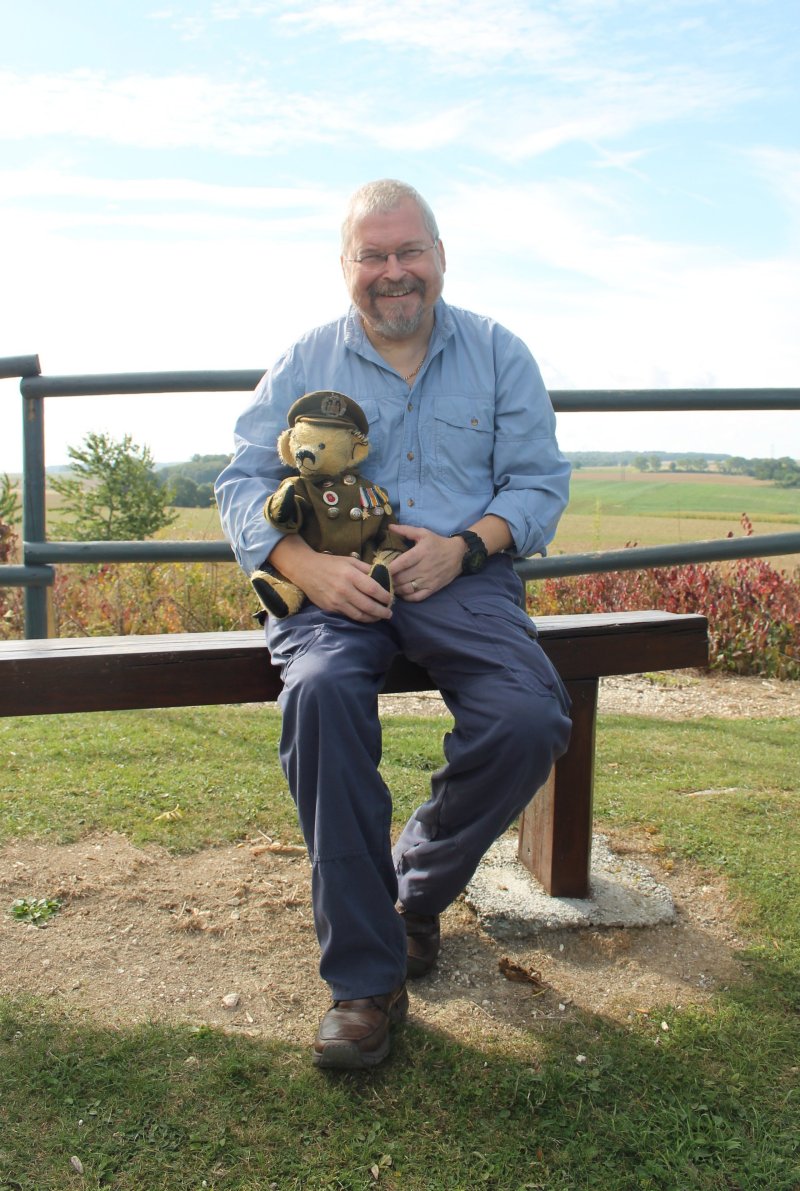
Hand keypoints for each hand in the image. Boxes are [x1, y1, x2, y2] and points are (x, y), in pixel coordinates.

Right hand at [270, 537, 393, 621]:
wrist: (305, 569)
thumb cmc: (329, 563)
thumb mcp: (349, 560)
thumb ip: (366, 568)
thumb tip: (382, 576)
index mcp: (350, 575)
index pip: (373, 589)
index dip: (384, 596)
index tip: (390, 599)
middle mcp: (344, 590)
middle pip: (368, 605)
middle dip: (382, 611)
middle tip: (389, 613)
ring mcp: (336, 601)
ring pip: (359, 615)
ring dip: (373, 618)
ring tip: (380, 617)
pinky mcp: (330, 608)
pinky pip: (349, 615)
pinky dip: (360, 617)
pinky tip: (366, 616)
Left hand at [387, 524, 464, 600]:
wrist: (459, 554)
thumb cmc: (438, 543)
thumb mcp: (423, 533)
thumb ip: (405, 530)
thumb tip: (389, 526)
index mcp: (421, 553)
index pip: (401, 563)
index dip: (388, 568)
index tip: (380, 568)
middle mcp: (424, 568)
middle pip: (401, 578)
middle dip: (389, 579)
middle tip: (382, 578)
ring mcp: (429, 580)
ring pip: (407, 589)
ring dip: (395, 589)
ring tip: (390, 584)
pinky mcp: (433, 588)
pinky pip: (416, 597)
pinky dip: (406, 597)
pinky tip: (401, 592)